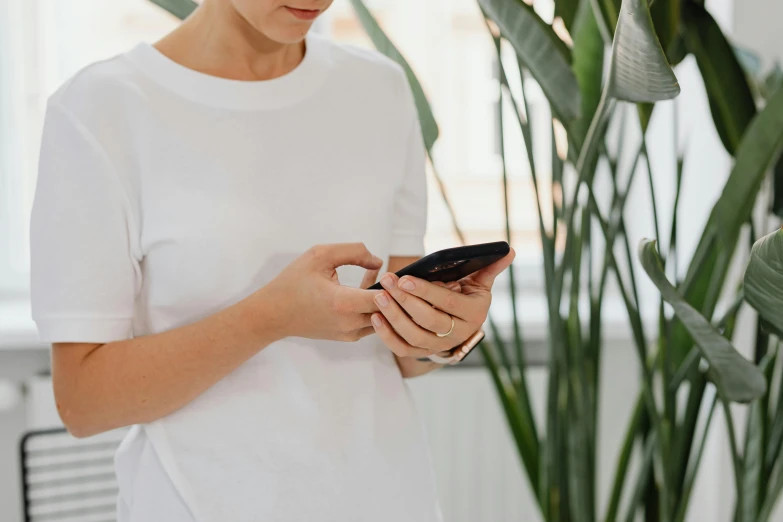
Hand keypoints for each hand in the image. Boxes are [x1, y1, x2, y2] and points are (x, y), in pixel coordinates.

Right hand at [253, 243, 382, 341]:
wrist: (273, 314)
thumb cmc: (294, 282)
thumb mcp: (320, 255)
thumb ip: (354, 252)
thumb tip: (378, 261)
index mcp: (343, 303)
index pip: (385, 298)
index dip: (394, 284)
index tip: (392, 271)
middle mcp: (349, 323)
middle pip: (389, 311)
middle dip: (394, 294)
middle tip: (393, 275)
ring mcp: (349, 333)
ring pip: (383, 319)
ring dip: (385, 301)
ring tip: (379, 279)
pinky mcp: (347, 337)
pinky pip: (371, 323)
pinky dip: (374, 307)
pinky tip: (366, 288)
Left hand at [370, 248, 514, 356]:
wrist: (458, 325)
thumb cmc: (465, 296)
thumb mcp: (479, 282)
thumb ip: (490, 267)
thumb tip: (508, 250)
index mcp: (474, 314)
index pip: (448, 303)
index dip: (426, 292)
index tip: (405, 278)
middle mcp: (458, 334)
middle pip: (428, 320)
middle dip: (405, 300)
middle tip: (388, 282)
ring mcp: (439, 346)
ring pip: (413, 336)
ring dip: (394, 317)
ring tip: (379, 296)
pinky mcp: (422, 353)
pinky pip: (402, 348)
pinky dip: (387, 335)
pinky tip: (376, 317)